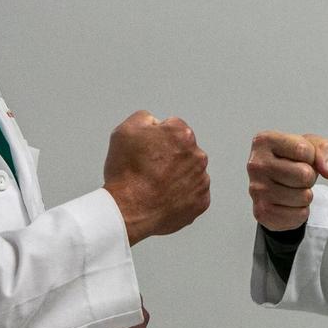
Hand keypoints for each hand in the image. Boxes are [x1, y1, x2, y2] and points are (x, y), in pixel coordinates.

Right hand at [103, 112, 209, 244]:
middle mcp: (198, 156)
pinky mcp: (202, 202)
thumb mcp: (125, 130)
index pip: (172, 129)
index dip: (155, 138)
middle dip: (170, 156)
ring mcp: (202, 180)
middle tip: (149, 170)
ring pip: (189, 172)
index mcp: (183, 134)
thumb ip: (145, 118)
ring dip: (177, 176)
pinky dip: (181, 195)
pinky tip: (164, 198)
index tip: (146, 151)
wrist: (128, 210)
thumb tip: (156, 123)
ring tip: (155, 186)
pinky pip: (192, 194)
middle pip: (183, 150)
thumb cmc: (125, 172)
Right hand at [246, 131, 327, 230]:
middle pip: (304, 175)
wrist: (278, 183)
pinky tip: (289, 203)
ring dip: (305, 194)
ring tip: (293, 188)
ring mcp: (257, 190)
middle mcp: (256, 165)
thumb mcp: (314, 145)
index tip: (301, 157)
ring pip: (304, 197)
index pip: (304, 150)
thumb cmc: (294, 160)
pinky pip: (299, 215)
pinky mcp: (262, 212)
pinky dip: (301, 211)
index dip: (312, 156)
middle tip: (299, 176)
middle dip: (309, 177)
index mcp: (264, 141)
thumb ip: (326, 151)